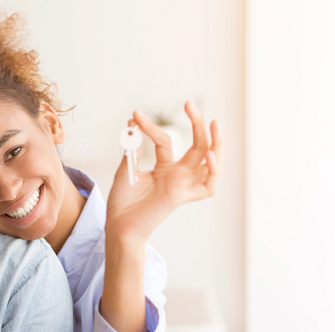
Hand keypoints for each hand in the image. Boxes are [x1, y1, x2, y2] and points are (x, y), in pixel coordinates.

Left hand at [106, 101, 222, 242]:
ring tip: (214, 123)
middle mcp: (178, 176)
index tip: (134, 116)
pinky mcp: (182, 197)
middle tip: (190, 104)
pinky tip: (210, 157)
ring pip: (210, 163)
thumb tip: (133, 125)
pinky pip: (208, 186)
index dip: (150, 127)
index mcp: (165, 170)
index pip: (166, 141)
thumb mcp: (126, 169)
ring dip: (217, 143)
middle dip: (197, 124)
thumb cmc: (122, 203)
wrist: (118, 225)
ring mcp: (182, 186)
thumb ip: (133, 149)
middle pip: (198, 147)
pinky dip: (213, 172)